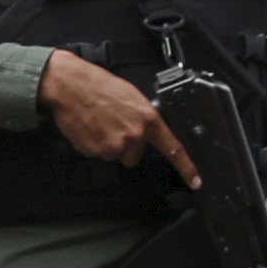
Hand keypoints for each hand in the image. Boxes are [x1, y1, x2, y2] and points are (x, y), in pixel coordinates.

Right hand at [40, 48, 195, 181]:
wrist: (70, 85)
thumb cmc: (99, 85)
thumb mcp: (131, 97)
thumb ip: (143, 117)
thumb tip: (146, 130)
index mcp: (148, 119)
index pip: (173, 148)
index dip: (187, 167)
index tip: (196, 182)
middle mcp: (134, 135)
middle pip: (133, 156)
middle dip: (124, 145)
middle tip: (111, 125)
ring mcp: (114, 145)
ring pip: (113, 155)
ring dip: (106, 144)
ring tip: (97, 123)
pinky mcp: (95, 150)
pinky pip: (95, 153)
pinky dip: (91, 144)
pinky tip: (87, 127)